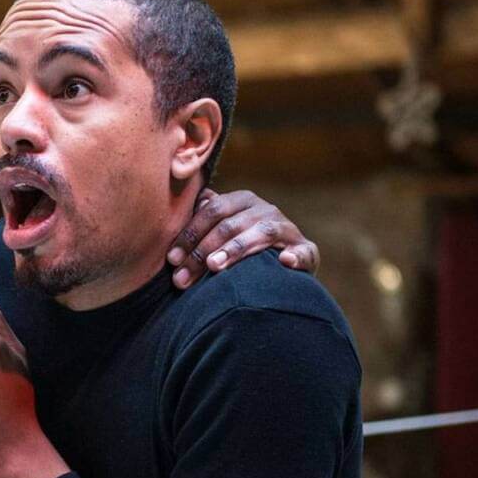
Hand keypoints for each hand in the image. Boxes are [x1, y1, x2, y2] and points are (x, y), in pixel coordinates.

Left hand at [166, 188, 319, 288]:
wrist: (284, 260)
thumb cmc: (243, 245)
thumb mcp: (223, 228)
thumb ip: (203, 218)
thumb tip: (178, 211)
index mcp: (242, 201)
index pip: (212, 211)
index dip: (190, 234)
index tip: (172, 259)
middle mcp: (265, 209)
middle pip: (230, 225)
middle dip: (202, 251)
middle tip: (183, 277)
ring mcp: (287, 228)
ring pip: (260, 233)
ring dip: (236, 249)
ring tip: (214, 266)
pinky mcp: (305, 249)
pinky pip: (302, 252)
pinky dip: (295, 256)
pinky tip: (283, 262)